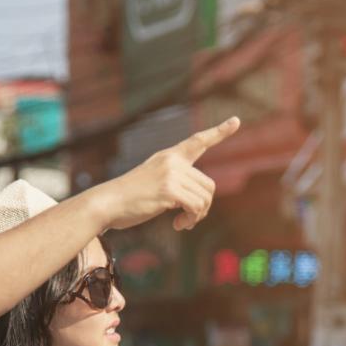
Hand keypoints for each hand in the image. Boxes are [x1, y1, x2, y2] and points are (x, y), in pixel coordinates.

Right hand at [102, 117, 239, 231]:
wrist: (108, 203)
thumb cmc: (131, 198)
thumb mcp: (155, 181)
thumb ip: (177, 181)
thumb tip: (202, 200)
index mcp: (170, 156)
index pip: (198, 141)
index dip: (219, 131)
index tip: (236, 120)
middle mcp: (172, 161)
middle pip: (209, 186)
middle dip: (204, 207)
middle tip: (189, 218)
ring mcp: (171, 174)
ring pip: (205, 199)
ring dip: (196, 216)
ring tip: (181, 222)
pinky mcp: (169, 190)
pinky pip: (196, 208)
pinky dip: (190, 220)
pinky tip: (177, 225)